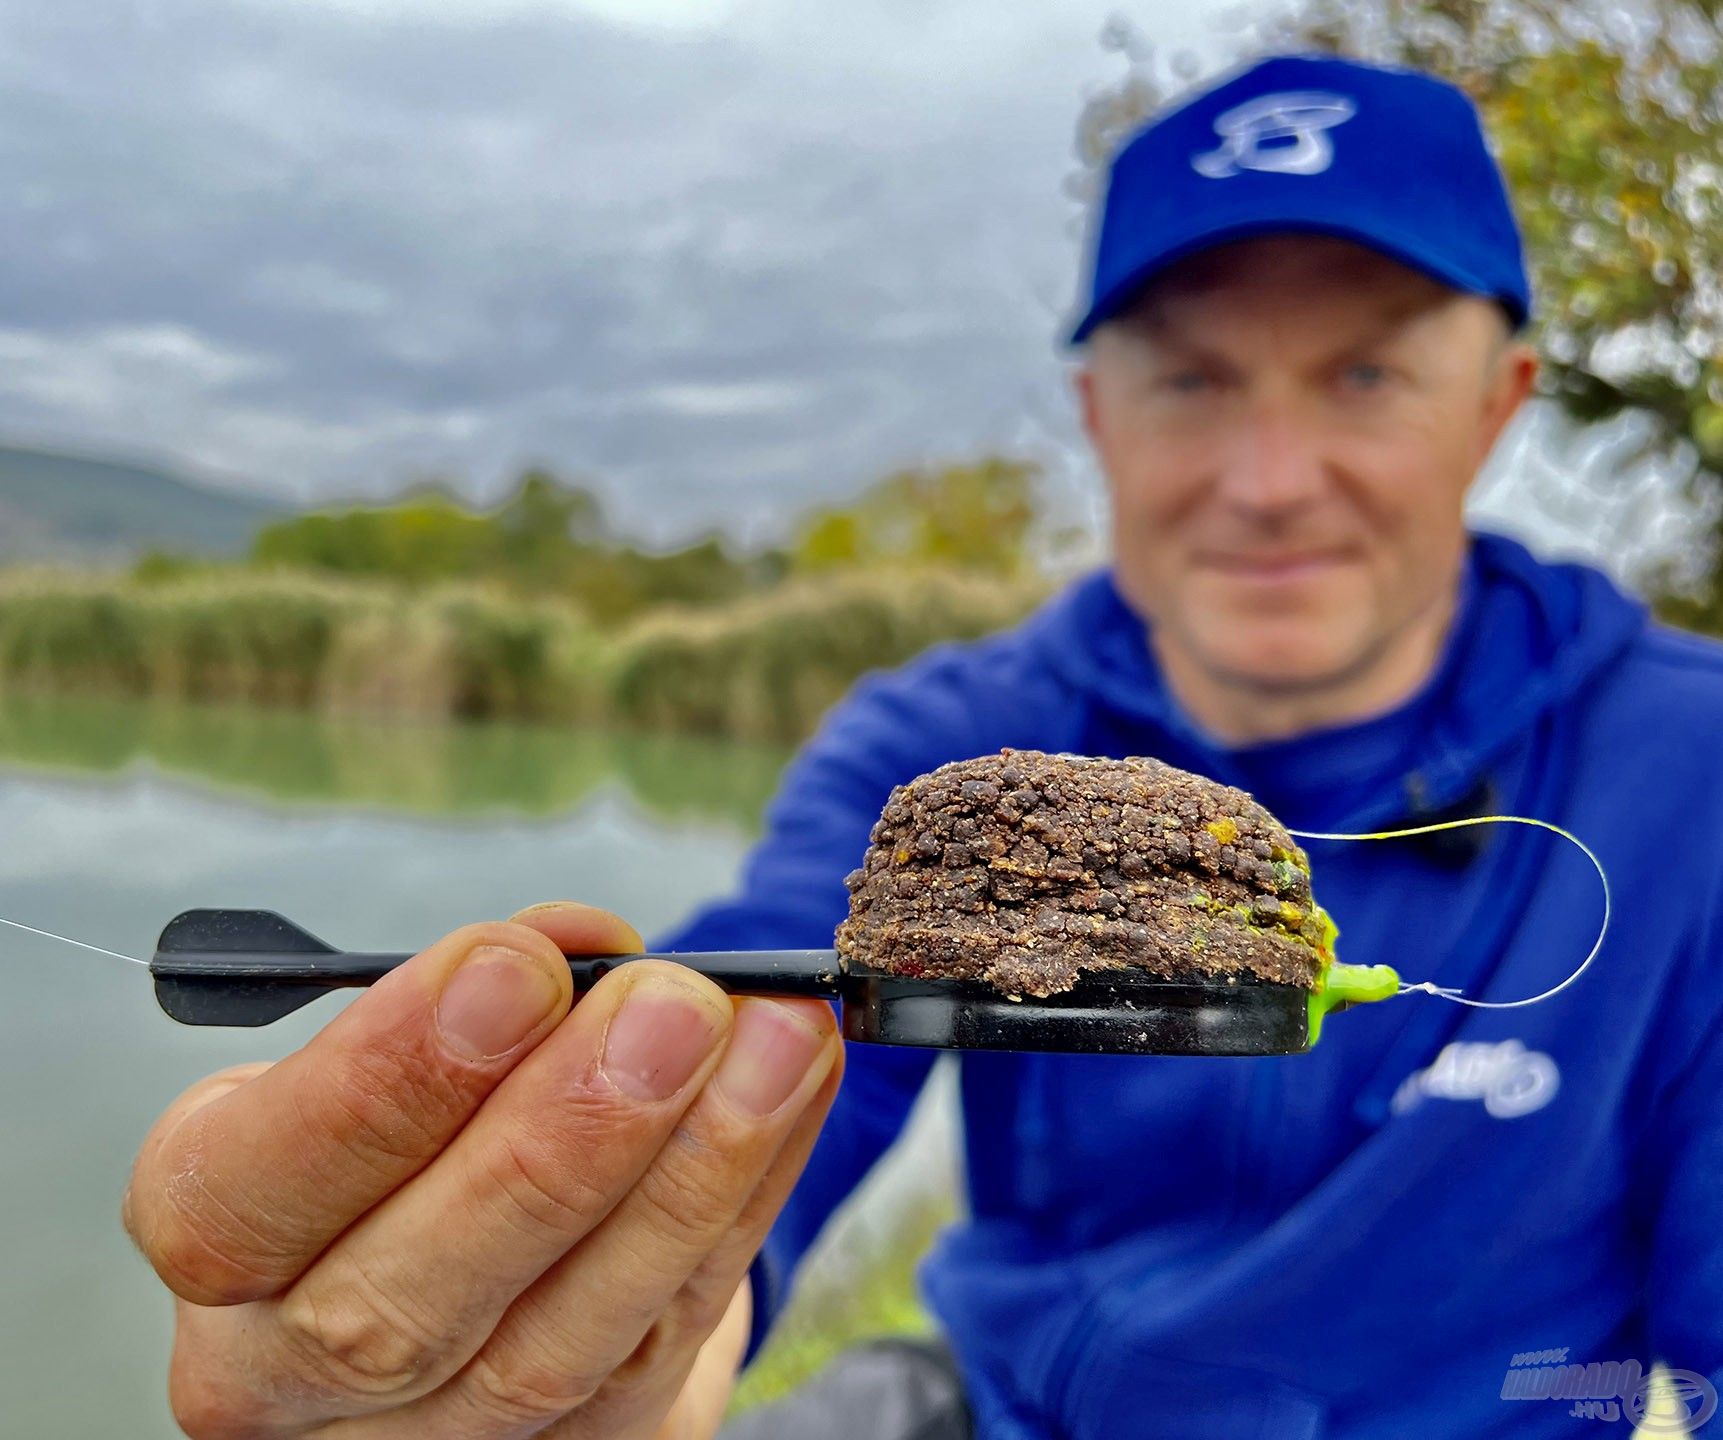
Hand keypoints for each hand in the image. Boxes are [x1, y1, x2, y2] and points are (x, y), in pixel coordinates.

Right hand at [122, 901, 841, 1438]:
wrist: (477, 1240)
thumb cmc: (420, 1106)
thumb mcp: (408, 1030)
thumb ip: (487, 988)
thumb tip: (592, 946)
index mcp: (213, 1229)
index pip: (246, 1190)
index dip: (383, 1081)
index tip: (514, 966)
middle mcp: (287, 1369)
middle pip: (398, 1303)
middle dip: (557, 1138)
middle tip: (675, 1008)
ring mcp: (429, 1437)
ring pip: (551, 1345)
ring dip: (687, 1176)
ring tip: (778, 1039)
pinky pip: (661, 1341)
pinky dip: (741, 1204)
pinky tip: (794, 1093)